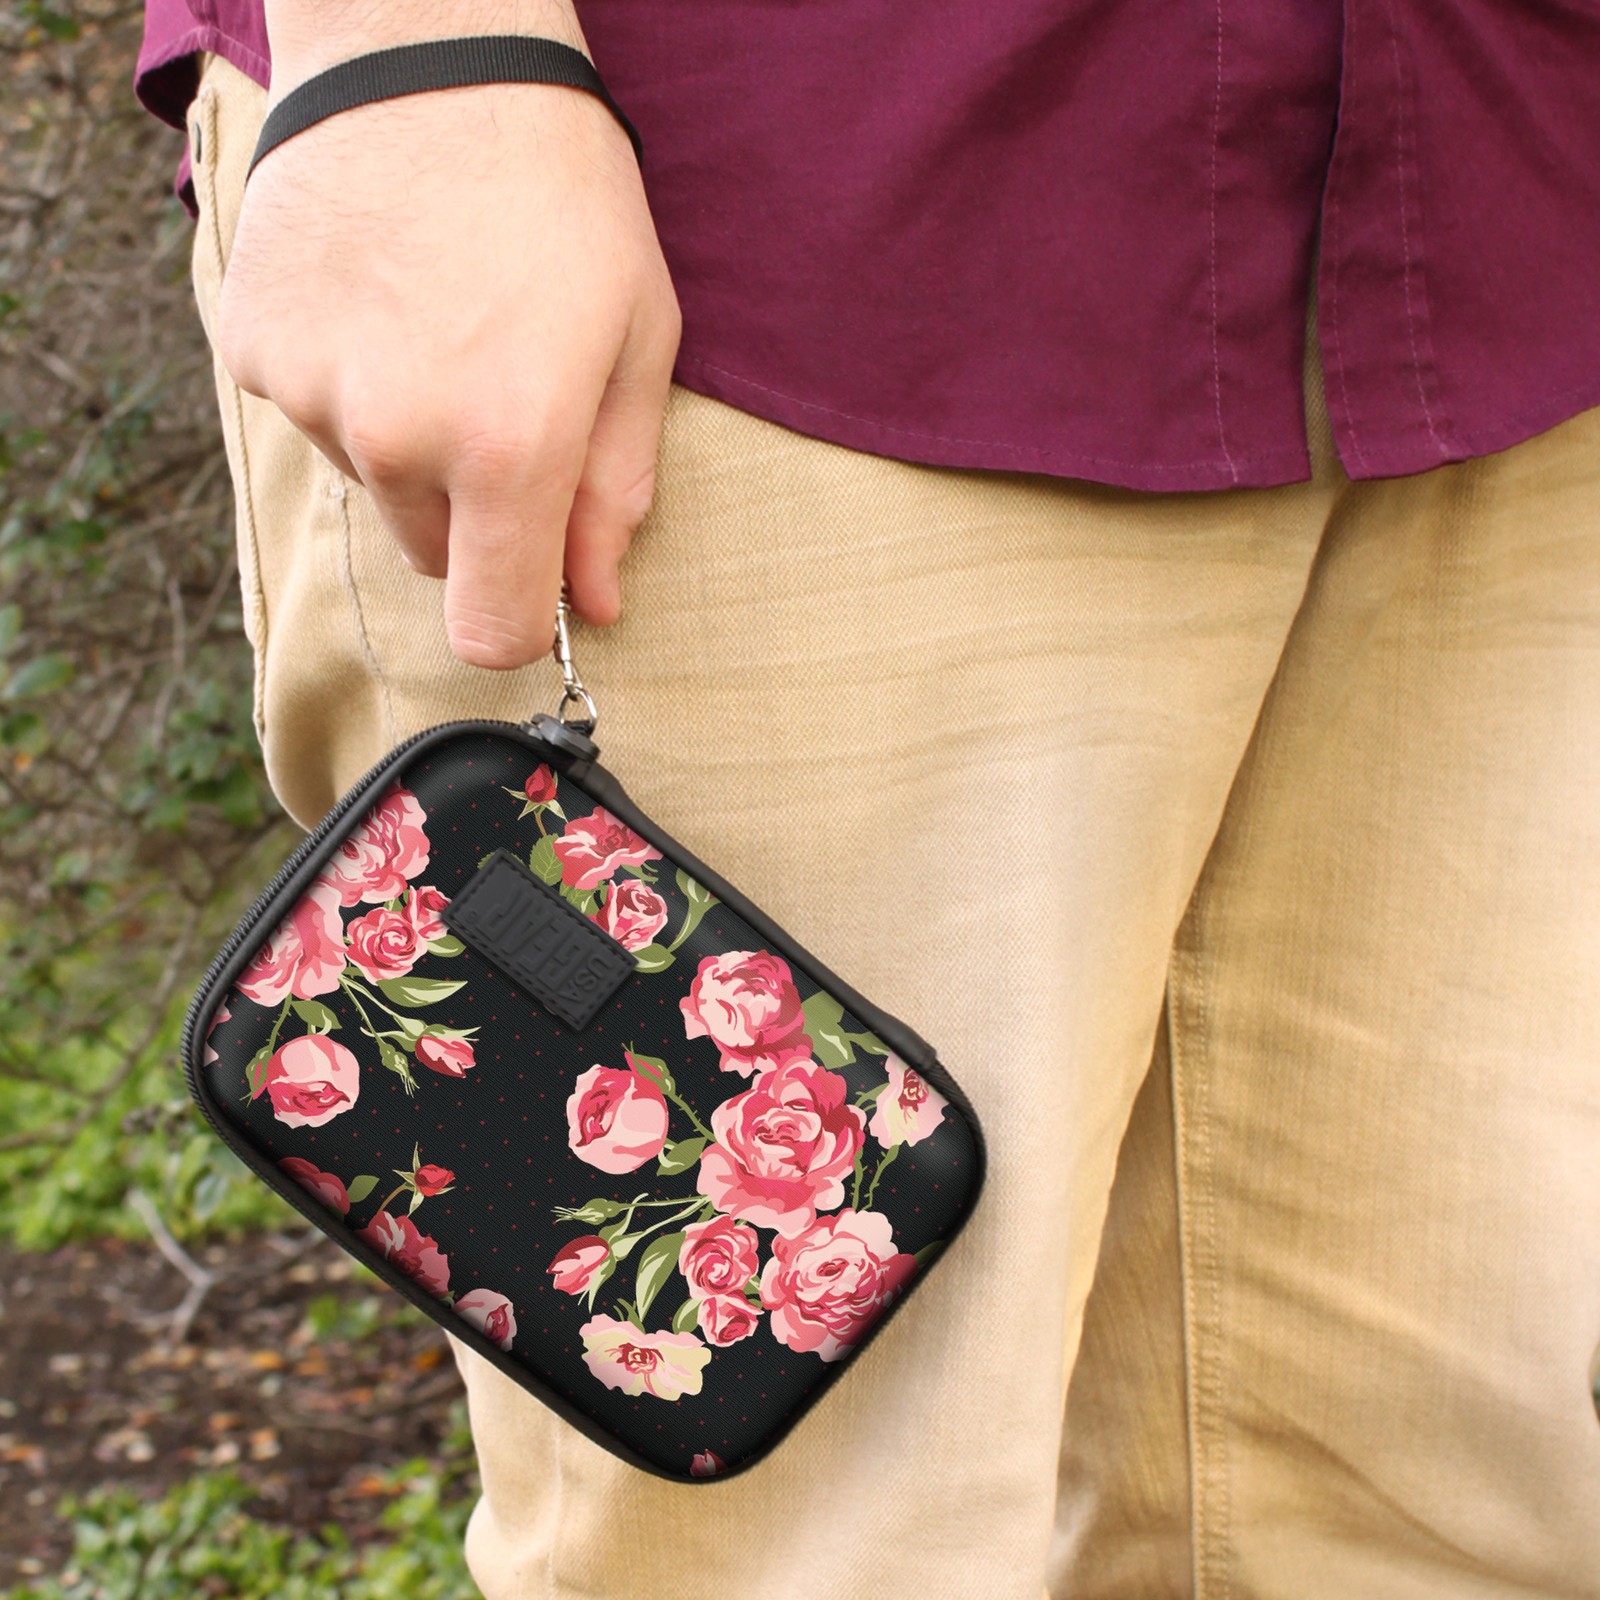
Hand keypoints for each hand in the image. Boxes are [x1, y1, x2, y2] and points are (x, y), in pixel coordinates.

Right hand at [215, 6, 681, 667]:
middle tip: (498, 398)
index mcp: (509, 448)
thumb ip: (613, 491)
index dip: (518, 623)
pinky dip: (345, 383)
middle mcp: (399, 437)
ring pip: (374, 485)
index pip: (491, 630)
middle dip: (473, 511)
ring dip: (407, 441)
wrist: (433, 53)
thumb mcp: (635, 344)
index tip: (533, 587)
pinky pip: (311, 418)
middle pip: (434, 559)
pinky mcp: (254, 348)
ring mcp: (313, 393)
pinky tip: (378, 301)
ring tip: (437, 325)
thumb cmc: (564, 202)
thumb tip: (594, 604)